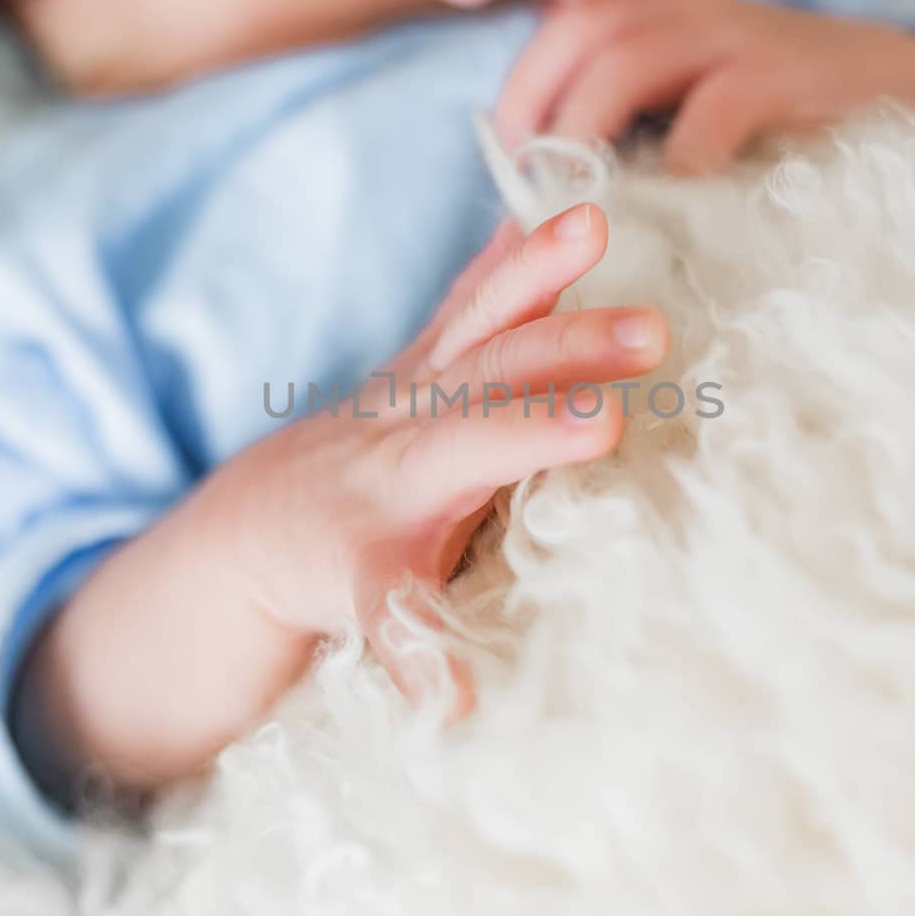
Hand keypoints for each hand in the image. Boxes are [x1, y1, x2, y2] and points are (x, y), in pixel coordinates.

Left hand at [19, 203, 668, 795]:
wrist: (264, 514)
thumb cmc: (331, 569)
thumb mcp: (366, 614)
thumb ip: (411, 650)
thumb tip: (461, 712)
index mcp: (398, 489)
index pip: (470, 457)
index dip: (534, 439)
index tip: (609, 425)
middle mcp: (404, 422)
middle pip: (488, 379)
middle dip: (566, 353)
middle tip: (651, 334)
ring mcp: (414, 378)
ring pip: (477, 317)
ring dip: (537, 271)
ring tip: (594, 222)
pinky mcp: (427, 353)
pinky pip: (469, 297)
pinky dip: (508, 254)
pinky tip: (554, 203)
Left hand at [431, 0, 914, 173]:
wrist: (910, 98)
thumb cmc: (782, 116)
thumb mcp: (698, 96)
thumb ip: (627, 126)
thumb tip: (533, 208)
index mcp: (665, 7)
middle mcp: (690, 9)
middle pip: (582, 19)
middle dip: (531, 92)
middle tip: (516, 169)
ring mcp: (736, 41)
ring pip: (627, 54)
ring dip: (581, 127)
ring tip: (567, 197)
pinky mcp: (784, 83)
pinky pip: (714, 110)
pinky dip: (677, 160)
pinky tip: (662, 205)